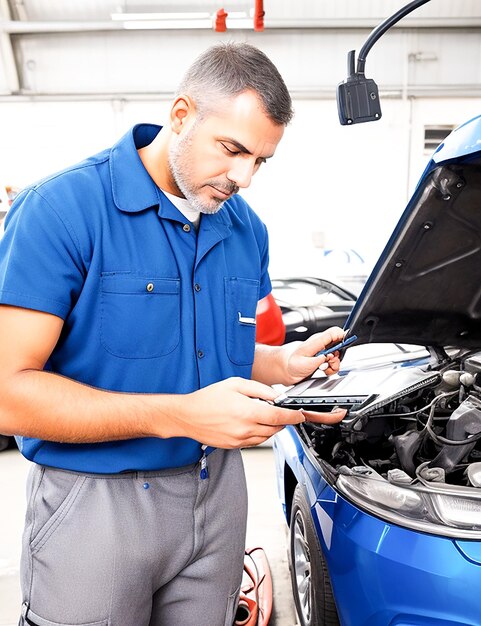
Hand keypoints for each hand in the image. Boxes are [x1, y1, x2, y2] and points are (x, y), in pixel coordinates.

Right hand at [170, 377, 311, 447]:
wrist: (188, 416)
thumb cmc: (208, 398)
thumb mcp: (235, 384)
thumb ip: (259, 388)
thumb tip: (275, 395)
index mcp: (248, 411)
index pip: (279, 417)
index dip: (293, 417)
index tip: (299, 415)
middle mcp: (245, 429)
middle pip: (275, 429)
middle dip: (283, 421)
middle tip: (281, 412)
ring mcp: (240, 440)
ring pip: (266, 437)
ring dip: (271, 428)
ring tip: (265, 416)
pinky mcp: (235, 446)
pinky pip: (255, 442)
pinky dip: (260, 434)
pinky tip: (253, 424)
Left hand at [284, 326, 345, 383]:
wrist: (287, 370)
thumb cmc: (293, 364)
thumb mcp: (304, 363)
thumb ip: (317, 360)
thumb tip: (328, 356)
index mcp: (317, 341)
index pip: (335, 332)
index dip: (343, 337)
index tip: (343, 348)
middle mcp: (322, 344)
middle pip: (340, 345)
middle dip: (338, 357)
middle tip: (329, 363)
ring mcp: (324, 351)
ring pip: (338, 356)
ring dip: (334, 365)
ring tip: (324, 368)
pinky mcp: (324, 358)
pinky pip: (335, 363)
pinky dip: (332, 369)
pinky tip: (324, 370)